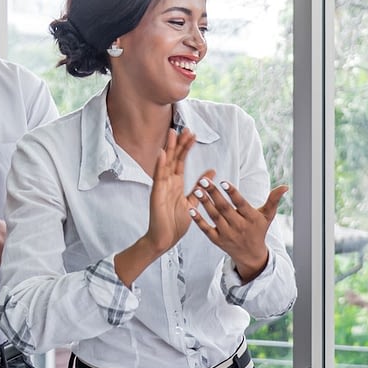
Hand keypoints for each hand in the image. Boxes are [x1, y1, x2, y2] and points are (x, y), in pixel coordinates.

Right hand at [145, 128, 199, 255]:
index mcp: (175, 184)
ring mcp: (160, 188)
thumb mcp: (192, 201)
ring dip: (169, 148)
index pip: (180, 161)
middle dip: (179, 143)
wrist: (164, 239)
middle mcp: (167, 182)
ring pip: (165, 164)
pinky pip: (158, 178)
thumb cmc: (175, 222)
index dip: (186, 147)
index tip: (192, 134)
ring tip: (172, 133)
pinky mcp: (156, 195)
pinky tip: (162, 153)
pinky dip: (159, 165)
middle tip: (185, 128)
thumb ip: (199, 186)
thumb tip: (211, 171)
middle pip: (173, 158)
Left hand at [188, 177, 288, 280]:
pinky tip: (190, 209)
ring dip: (205, 203)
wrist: (251, 256)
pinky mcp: (217, 240)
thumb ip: (273, 200)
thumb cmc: (259, 231)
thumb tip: (285, 186)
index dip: (233, 194)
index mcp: (251, 219)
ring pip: (214, 216)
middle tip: (205, 181)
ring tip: (198, 190)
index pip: (241, 204)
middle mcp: (239, 227)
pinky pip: (206, 229)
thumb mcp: (267, 216)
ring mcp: (227, 234)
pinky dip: (198, 220)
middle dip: (214, 194)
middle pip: (225, 208)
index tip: (224, 182)